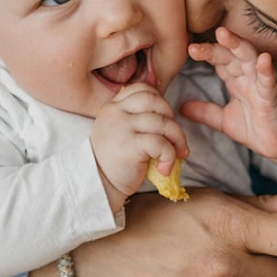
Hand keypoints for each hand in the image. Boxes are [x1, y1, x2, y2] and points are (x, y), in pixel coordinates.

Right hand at [91, 83, 189, 208]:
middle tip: (174, 138)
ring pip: (162, 122)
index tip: (164, 119)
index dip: (159, 101)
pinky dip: (169, 156)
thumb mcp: (120, 132)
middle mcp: (115, 113)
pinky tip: (164, 168)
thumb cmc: (114, 162)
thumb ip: (135, 118)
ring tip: (177, 155)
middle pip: (154, 101)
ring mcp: (121, 127)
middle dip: (171, 117)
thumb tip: (169, 116)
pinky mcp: (130, 146)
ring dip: (177, 139)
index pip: (142, 89)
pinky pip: (160, 143)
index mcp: (113, 107)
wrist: (99, 187)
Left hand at [184, 27, 276, 161]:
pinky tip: (264, 59)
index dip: (205, 53)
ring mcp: (262, 85)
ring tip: (224, 34)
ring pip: (250, 59)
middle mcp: (249, 78)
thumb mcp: (225, 121)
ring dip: (238, 45)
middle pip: (230, 55)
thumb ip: (205, 112)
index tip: (188, 50)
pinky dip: (266, 69)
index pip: (219, 61)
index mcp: (237, 81)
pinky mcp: (274, 97)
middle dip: (214, 47)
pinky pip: (269, 81)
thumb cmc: (260, 129)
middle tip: (193, 46)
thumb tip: (181, 108)